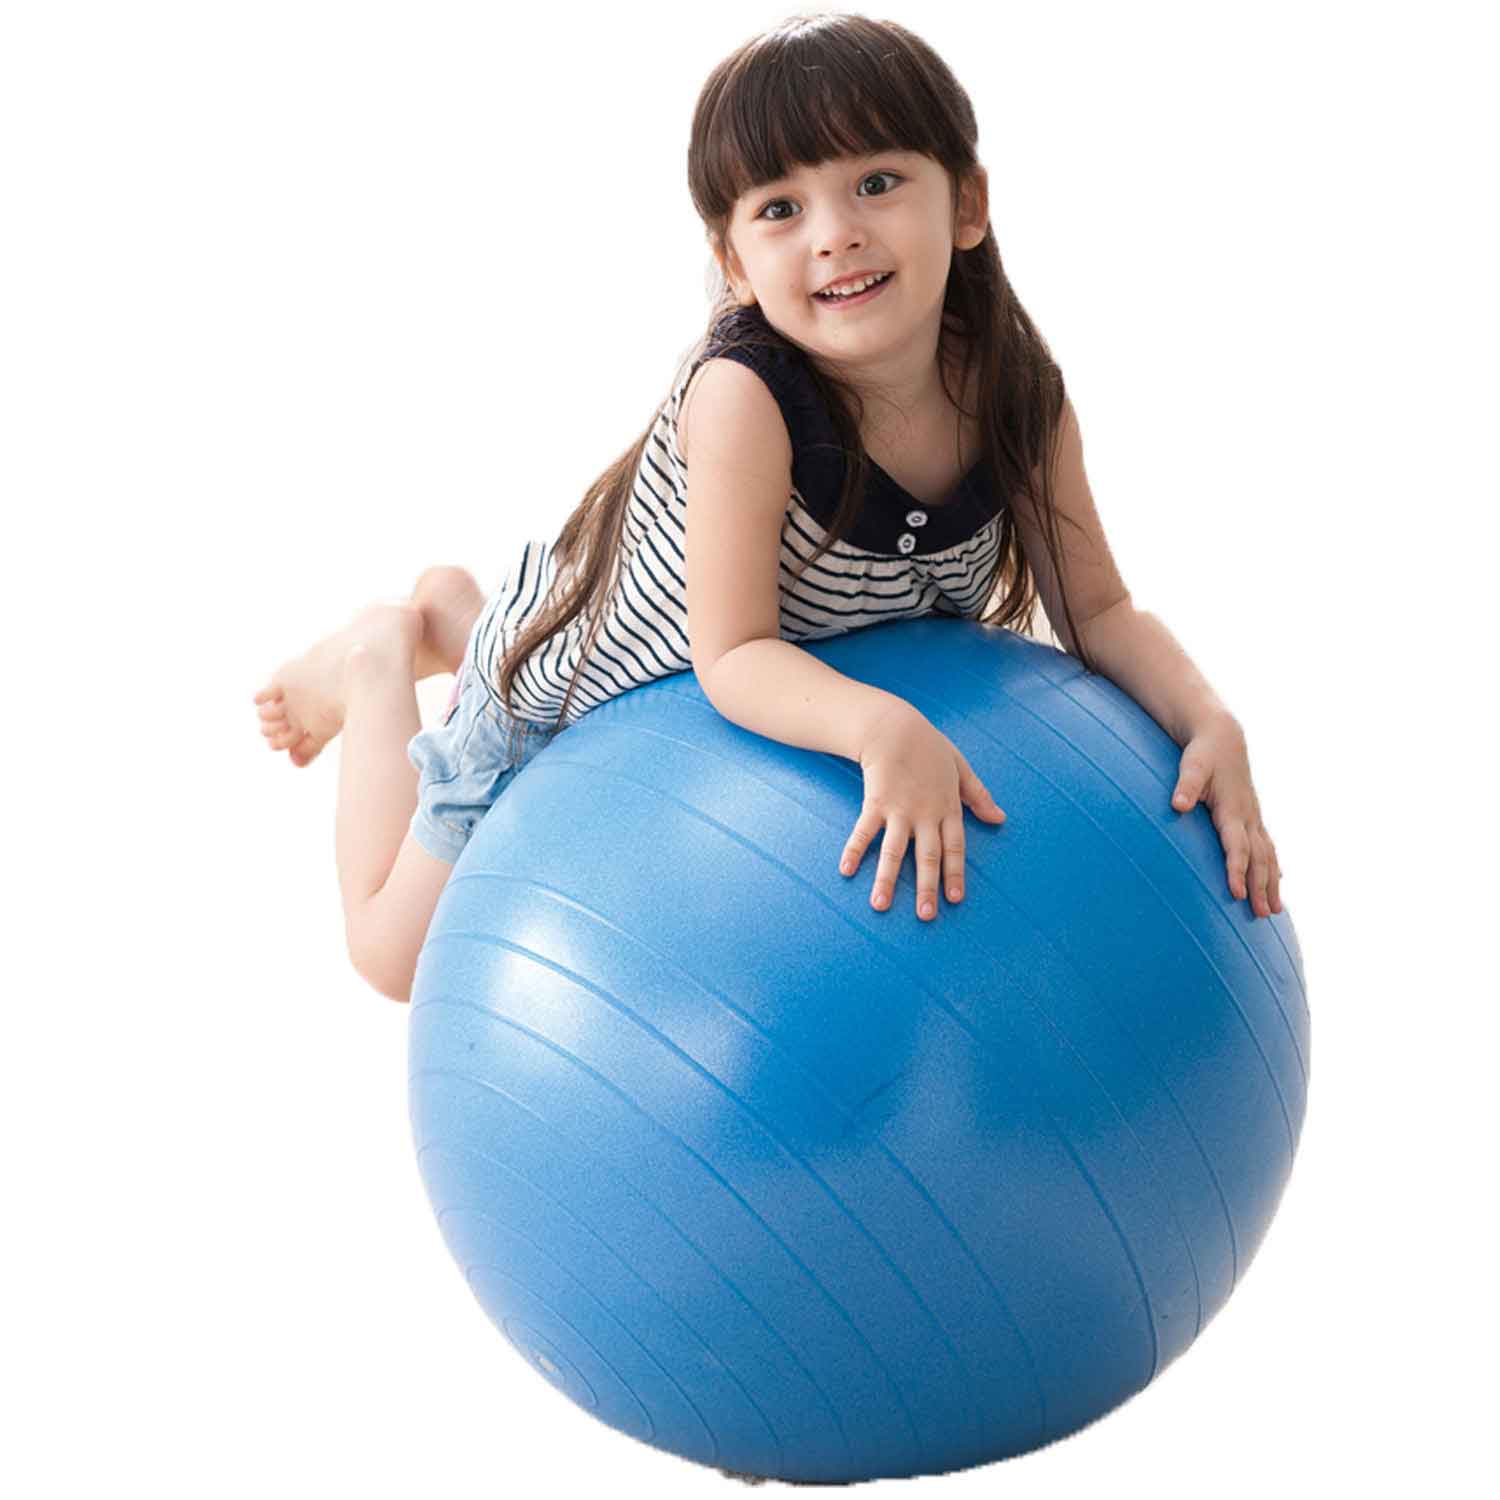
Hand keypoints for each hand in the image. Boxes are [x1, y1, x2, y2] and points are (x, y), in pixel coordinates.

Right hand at [840, 703, 1006, 919]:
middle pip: (928, 856)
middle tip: (926, 916)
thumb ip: (979, 796)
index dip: (955, 874)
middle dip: (927, 888)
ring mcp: (899, 810)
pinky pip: (864, 831)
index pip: (955, 848)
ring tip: (880, 905)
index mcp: (948, 808)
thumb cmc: (928, 747)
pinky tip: (846, 870)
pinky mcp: (875, 802)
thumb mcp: (961, 769)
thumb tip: (1000, 819)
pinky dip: (855, 850)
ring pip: (895, 851)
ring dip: (888, 880)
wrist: (895, 726)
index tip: (955, 900)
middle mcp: (925, 814)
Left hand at [1172, 714, 1283, 917]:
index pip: (1237, 846)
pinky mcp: (1253, 816)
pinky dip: (1274, 867)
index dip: (1237, 870)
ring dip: (1272, 883)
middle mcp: (1248, 817)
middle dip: (1260, 887)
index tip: (1236, 893)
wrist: (1222, 737)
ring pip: (1269, 856)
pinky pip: (1269, 847)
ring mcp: (1254, 817)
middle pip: (1259, 858)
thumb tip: (1177, 805)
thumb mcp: (1192, 766)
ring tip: (1274, 911)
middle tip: (1262, 915)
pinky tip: (1279, 883)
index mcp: (1233, 809)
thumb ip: (1185, 786)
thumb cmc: (1203, 753)